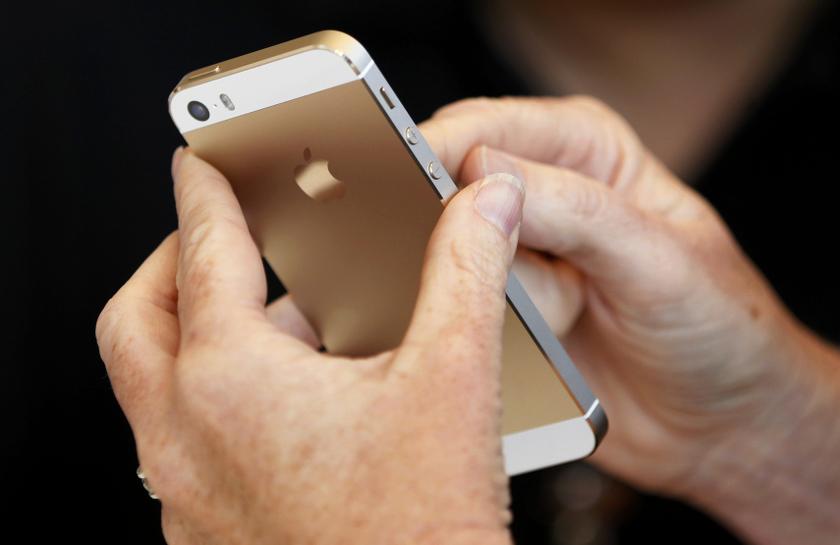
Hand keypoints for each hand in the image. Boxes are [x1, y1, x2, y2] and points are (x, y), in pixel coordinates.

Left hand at [95, 149, 525, 544]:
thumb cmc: (423, 529)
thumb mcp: (453, 380)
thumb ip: (467, 272)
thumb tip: (486, 203)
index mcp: (231, 383)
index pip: (203, 253)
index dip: (205, 193)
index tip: (201, 162)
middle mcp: (186, 438)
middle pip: (137, 319)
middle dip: (170, 265)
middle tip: (212, 239)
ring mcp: (185, 494)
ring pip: (151, 387)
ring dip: (194, 339)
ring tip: (268, 319)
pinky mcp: (205, 532)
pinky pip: (179, 443)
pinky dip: (211, 402)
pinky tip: (282, 404)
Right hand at [421, 97, 839, 544]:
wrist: (717, 424)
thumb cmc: (717, 328)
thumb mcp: (659, 261)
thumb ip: (578, 212)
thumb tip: (484, 173)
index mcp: (589, 152)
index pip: (493, 128)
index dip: (445, 148)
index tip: (408, 176)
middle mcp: (547, 194)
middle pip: (454, 185)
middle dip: (457, 226)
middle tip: (492, 267)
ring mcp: (521, 257)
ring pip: (452, 254)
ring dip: (488, 290)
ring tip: (560, 314)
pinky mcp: (505, 310)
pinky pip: (459, 305)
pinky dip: (481, 324)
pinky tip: (535, 341)